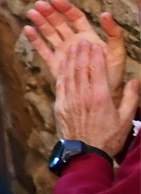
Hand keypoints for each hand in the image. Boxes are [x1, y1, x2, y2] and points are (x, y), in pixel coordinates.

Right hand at [25, 0, 126, 100]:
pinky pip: (43, 50)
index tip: (55, 0)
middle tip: (38, 4)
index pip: (75, 17)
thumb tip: (106, 13)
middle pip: (59, 23)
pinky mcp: (55, 64)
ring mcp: (63, 52)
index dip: (65, 8)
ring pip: (49, 33)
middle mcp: (74, 41)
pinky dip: (35, 40)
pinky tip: (28, 30)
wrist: (102, 95)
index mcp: (88, 36)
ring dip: (40, 23)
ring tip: (31, 13)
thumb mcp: (118, 52)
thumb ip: (114, 33)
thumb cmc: (113, 75)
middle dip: (49, 13)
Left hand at [55, 37, 138, 159]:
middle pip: (81, 68)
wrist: (85, 153)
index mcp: (101, 98)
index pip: (98, 70)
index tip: (96, 45)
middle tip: (83, 40)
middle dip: (82, 52)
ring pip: (69, 74)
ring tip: (72, 47)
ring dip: (70, 59)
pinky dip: (62, 72)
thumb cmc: (108, 137)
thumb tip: (135, 80)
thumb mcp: (126, 119)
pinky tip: (62, 64)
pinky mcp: (60, 106)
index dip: (96, 56)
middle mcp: (83, 96)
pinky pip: (60, 84)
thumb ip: (131, 98)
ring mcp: (70, 100)